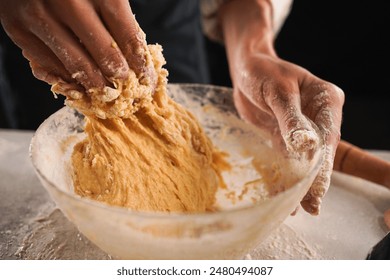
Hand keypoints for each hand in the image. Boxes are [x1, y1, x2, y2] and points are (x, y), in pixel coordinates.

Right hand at [0, 0, 155, 93]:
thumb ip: (117, 14)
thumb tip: (135, 55)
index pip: (128, 38)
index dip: (140, 63)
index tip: (146, 77)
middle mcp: (68, 2)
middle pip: (105, 57)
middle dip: (121, 78)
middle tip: (126, 86)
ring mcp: (39, 16)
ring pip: (77, 67)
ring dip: (96, 85)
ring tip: (106, 90)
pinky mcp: (17, 28)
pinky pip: (48, 66)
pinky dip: (67, 78)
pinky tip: (78, 81)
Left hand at [234, 52, 343, 214]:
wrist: (246, 68)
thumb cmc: (263, 72)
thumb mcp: (278, 92)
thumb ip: (291, 119)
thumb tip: (306, 145)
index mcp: (326, 101)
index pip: (327, 137)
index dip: (322, 165)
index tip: (317, 189)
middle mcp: (318, 116)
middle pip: (318, 152)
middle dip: (315, 180)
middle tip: (312, 207)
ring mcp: (302, 128)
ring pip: (303, 159)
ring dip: (300, 182)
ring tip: (298, 208)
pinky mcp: (284, 135)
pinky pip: (286, 158)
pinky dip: (284, 175)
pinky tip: (282, 192)